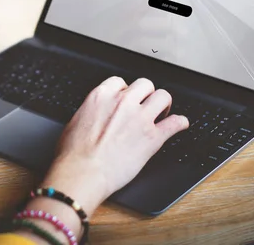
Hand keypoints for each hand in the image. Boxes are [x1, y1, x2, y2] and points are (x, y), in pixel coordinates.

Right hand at [41, 77, 188, 215]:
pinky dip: (180, 123)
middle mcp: (123, 102)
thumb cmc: (74, 153)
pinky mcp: (153, 137)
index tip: (126, 99)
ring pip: (163, 97)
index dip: (125, 91)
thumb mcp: (76, 121)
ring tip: (162, 113)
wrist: (83, 172)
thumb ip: (91, 111)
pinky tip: (179, 124)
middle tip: (145, 105)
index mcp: (101, 96)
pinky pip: (175, 123)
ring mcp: (140, 118)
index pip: (120, 81)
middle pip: (145, 84)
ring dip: (163, 104)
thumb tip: (94, 115)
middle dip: (146, 94)